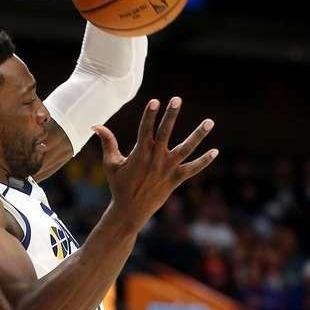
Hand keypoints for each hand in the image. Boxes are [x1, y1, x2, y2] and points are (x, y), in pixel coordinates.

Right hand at [96, 99, 216, 229]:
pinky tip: (214, 152)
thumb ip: (107, 142)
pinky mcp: (175, 179)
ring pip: (186, 149)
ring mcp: (167, 169)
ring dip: (198, 135)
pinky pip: (192, 169)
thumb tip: (94, 126)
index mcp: (140, 153)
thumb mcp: (111, 163)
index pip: (145, 129)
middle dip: (171, 115)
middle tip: (177, 99)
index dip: (149, 114)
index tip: (155, 101)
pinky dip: (204, 161)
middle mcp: (155, 158)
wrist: (130, 211)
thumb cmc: (119, 185)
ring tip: (209, 121)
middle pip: (164, 133)